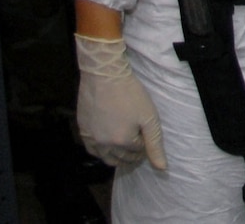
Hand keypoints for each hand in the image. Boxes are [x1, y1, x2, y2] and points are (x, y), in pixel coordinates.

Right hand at [73, 34, 166, 169]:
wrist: (104, 76)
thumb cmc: (131, 94)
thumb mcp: (149, 118)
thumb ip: (155, 144)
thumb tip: (162, 168)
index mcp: (122, 142)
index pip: (138, 152)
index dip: (145, 146)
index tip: (148, 139)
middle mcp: (104, 145)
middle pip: (121, 158)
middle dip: (132, 155)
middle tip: (139, 148)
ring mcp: (91, 138)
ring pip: (105, 158)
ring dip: (116, 157)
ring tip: (125, 151)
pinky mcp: (82, 130)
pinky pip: (91, 149)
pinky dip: (101, 152)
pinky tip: (106, 147)